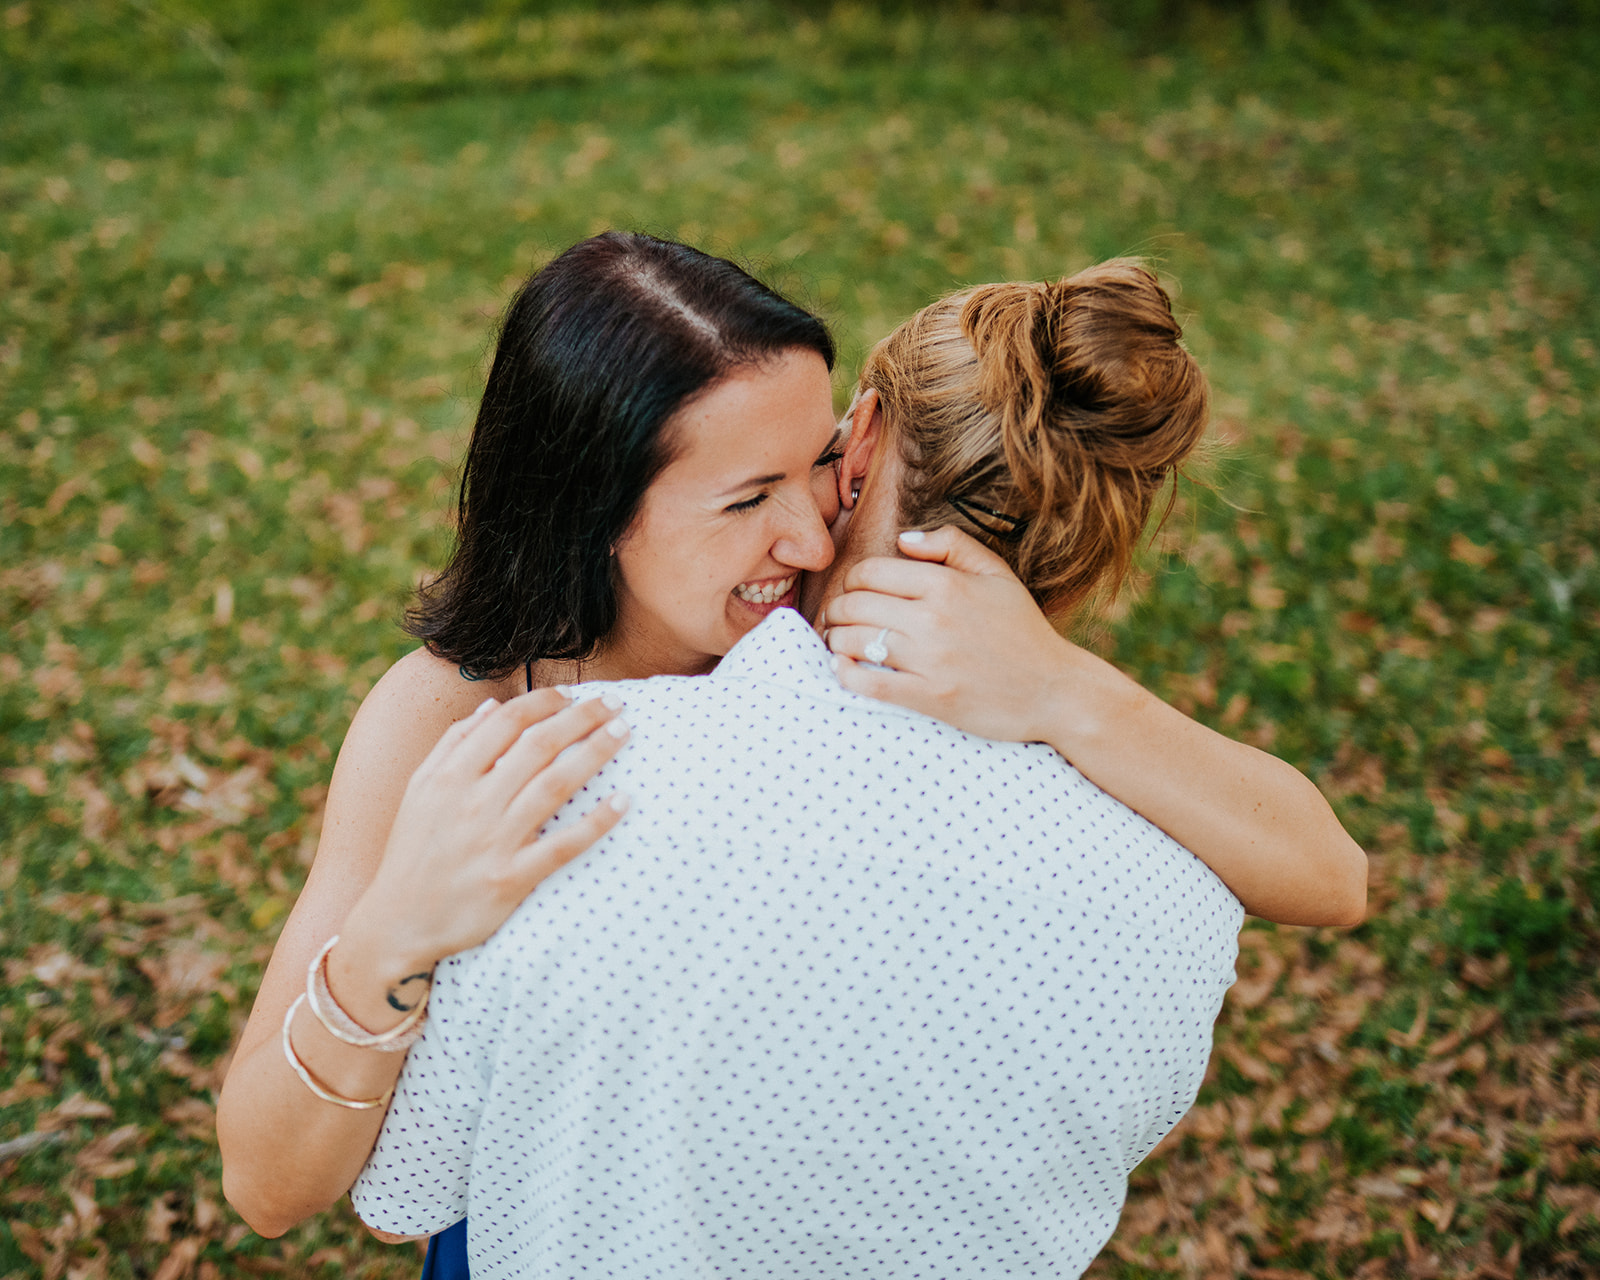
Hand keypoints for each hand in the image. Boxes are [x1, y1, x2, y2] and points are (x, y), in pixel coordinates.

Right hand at [343, 689, 631, 979]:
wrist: (397, 923)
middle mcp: (472, 803)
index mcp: (449, 775)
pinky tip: (622, 800)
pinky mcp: (510, 879)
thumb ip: (452, 743)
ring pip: (554, 785)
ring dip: (594, 754)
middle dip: (581, 717)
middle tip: (614, 703)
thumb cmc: (413, 850)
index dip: (545, 702)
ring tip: (622, 732)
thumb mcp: (419, 789)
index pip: (506, 722)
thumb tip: (492, 705)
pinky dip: (595, 822)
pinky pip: (562, 846)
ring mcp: (493, 841)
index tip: (573, 694)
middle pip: (538, 746)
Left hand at [822, 526, 1079, 742]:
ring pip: (853, 641)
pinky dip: (846, 676)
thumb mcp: (996, 574)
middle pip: (853, 605)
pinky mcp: (931, 697)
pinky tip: (844, 670)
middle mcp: (934, 619)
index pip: (869, 572)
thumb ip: (951, 545)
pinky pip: (869, 684)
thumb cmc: (1022, 630)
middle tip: (839, 620)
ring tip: (841, 644)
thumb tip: (902, 539)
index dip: (852, 581)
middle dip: (837, 610)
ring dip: (837, 642)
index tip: (856, 593)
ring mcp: (931, 660)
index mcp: (946, 584)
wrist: (1055, 690)